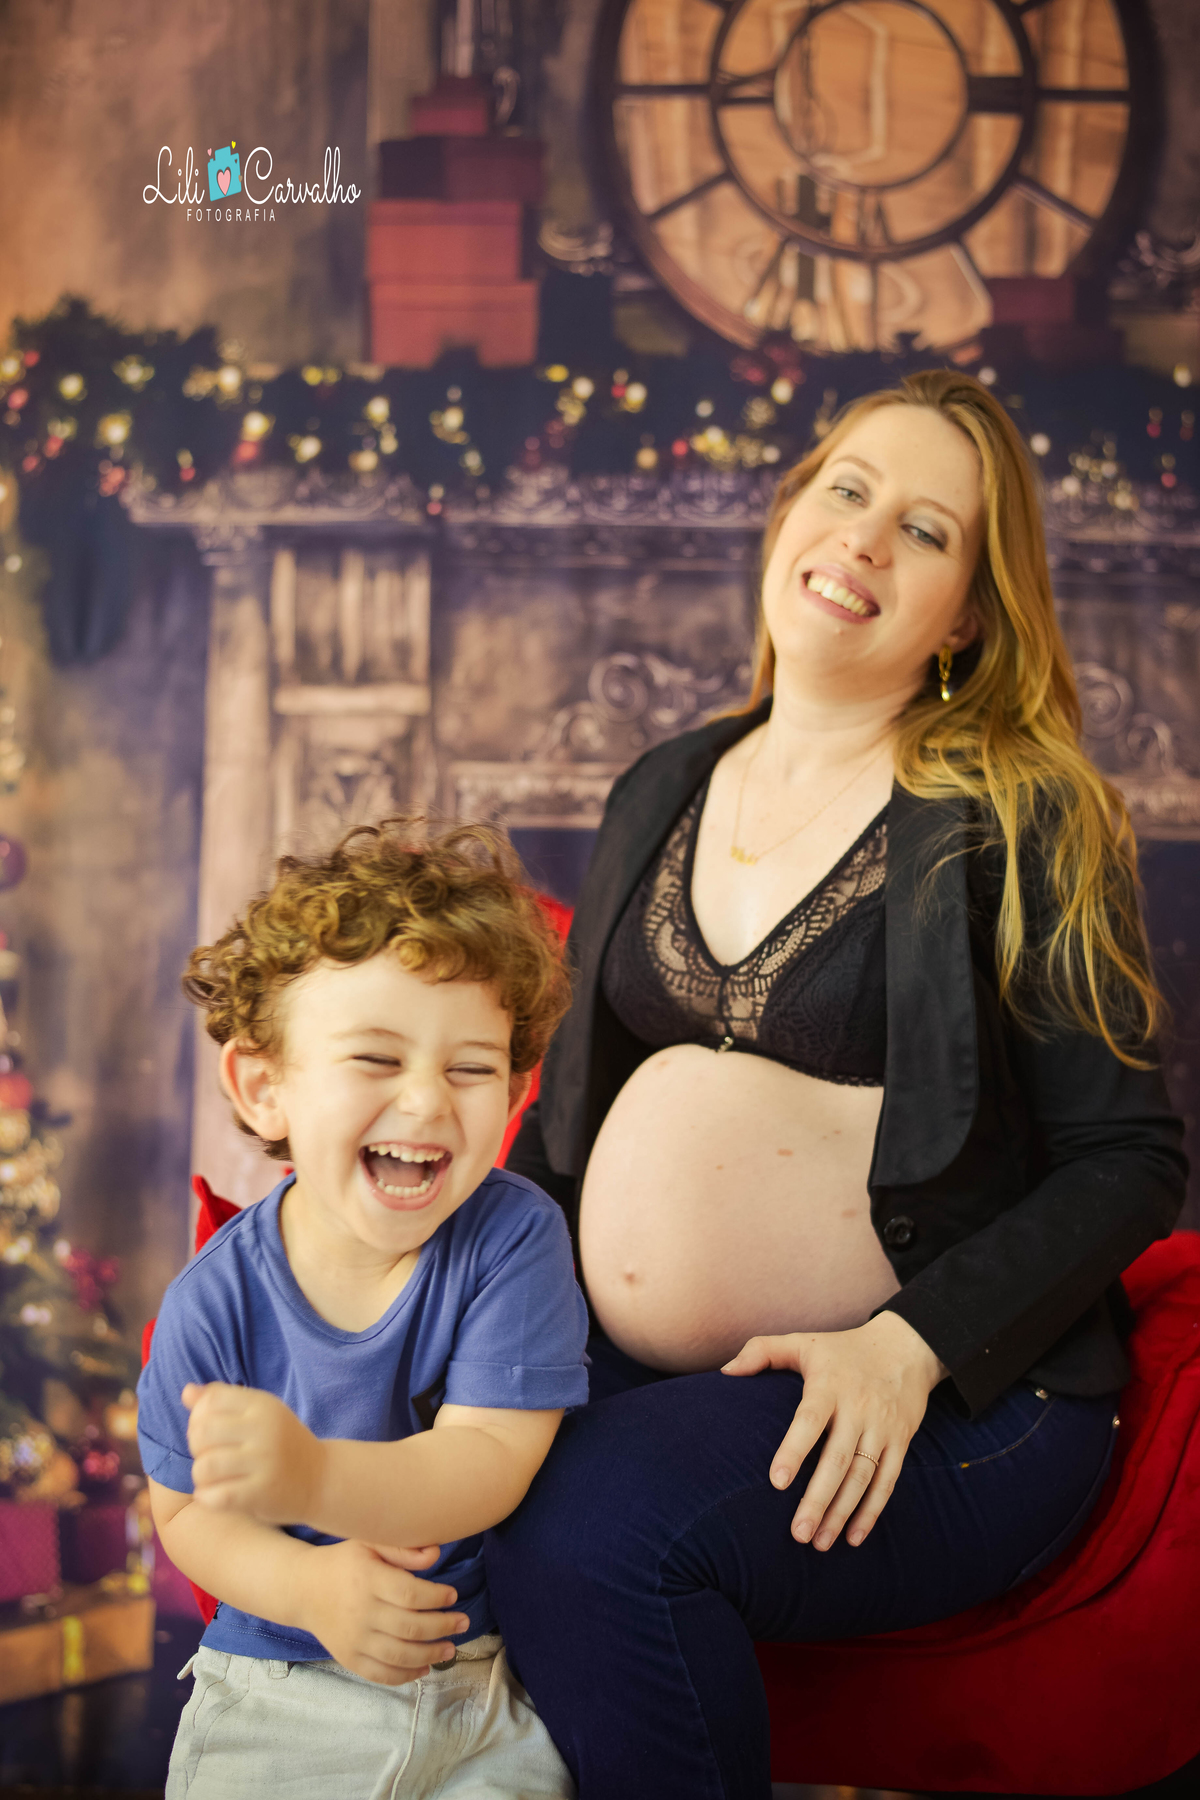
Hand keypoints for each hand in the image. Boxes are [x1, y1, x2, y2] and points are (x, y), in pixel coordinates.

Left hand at [183, 1382, 323, 1524]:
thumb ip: (224, 1400)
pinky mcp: (262, 1493)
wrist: (320, 1478)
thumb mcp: (259, 1414)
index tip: (208, 1431)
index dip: (198, 1416)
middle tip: (208, 1455)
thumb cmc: (281, 1443)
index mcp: (262, 1405)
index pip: (211, 1400)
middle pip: (202, 1432)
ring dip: (200, 1475)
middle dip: (196, 1446)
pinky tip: (213, 1495)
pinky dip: (206, 1497)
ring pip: (205, 1466)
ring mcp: (264, 1462)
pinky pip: (216, 1496)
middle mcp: (264, 1429)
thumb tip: (187, 1391)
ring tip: (210, 1477)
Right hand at [296, 1539, 469, 1686]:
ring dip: (431, 1654)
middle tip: (463, 1623)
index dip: (436, 1598)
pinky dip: (406, 1675)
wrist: (302, 1589)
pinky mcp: (348, 1658)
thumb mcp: (368, 1543)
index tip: (453, 1595)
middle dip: (443, 1627)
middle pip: (410, 1627)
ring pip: (399, 1654)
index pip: (410, 1595)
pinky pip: (381, 1674)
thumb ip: (402, 1549)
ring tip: (451, 1649)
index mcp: (367, 1579)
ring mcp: (354, 1639)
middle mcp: (361, 1612)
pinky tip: (425, 1667)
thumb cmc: (343, 1562)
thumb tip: (436, 1554)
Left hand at [722, 1312, 946, 1550]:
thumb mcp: (804, 1342)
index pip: (810, 1421)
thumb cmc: (843, 1349)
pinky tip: (853, 1537)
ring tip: (819, 1542)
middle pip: (837, 1460)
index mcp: (829, 1386)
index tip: (776, 1482)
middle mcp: (858, 1409)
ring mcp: (882, 1428)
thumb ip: (762, 1351)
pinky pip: (888, 1481)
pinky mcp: (901, 1441)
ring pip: (862, 1476)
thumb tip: (725, 1372)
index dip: (794, 1450)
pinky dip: (872, 1511)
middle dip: (818, 1499)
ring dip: (842, 1512)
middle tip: (797, 1534)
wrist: (907, 1347)